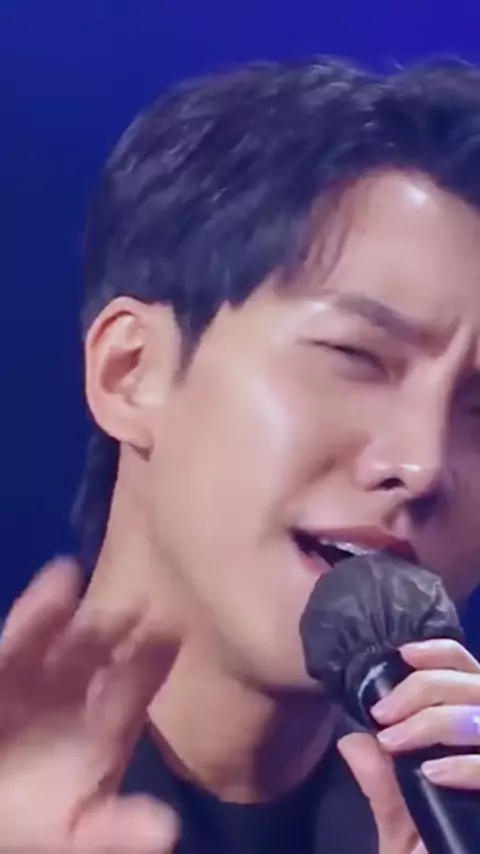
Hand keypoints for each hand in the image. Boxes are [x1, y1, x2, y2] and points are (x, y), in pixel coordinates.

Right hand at [0, 558, 178, 851]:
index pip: (137, 684)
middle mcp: (80, 690)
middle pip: (106, 648)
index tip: (177, 627)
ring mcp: (42, 672)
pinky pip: (25, 630)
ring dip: (84, 607)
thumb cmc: (24, 817)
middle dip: (123, 622)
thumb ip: (116, 831)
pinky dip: (40, 606)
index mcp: (107, 723)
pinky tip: (61, 574)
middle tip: (148, 585)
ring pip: (67, 633)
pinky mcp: (8, 660)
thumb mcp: (73, 833)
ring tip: (109, 569)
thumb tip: (169, 831)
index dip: (156, 659)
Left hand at [339, 638, 479, 853]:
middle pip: (473, 682)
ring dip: (432, 721)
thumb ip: (380, 780)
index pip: (467, 669)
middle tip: (383, 713)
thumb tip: (351, 740)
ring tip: (394, 742)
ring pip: (479, 716)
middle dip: (423, 687)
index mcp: (474, 732)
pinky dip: (462, 764)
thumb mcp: (400, 821)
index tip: (402, 654)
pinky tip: (433, 774)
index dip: (438, 653)